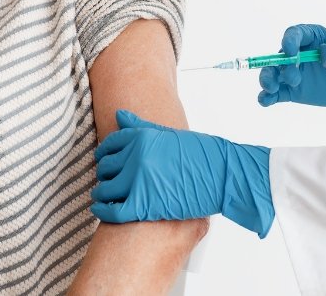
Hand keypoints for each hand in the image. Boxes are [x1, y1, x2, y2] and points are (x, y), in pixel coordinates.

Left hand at [91, 109, 274, 237]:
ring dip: (102, 194)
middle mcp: (136, 156)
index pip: (110, 144)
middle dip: (105, 174)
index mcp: (141, 137)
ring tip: (105, 196)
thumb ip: (141, 125)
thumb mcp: (169, 134)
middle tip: (108, 180)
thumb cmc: (202, 154)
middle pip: (106, 167)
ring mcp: (138, 180)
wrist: (223, 174)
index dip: (105, 154)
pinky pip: (113, 210)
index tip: (105, 160)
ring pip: (106, 189)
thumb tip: (119, 114)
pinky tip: (102, 210)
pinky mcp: (144, 204)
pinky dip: (103, 211)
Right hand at [257, 23, 325, 126]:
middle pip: (279, 56)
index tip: (292, 52)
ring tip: (271, 89)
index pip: (295, 34)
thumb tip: (324, 54)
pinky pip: (278, 94)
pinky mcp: (297, 92)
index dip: (290, 41)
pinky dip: (268, 97)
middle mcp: (300, 53)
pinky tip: (265, 101)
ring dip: (268, 79)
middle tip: (291, 78)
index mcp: (314, 37)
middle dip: (277, 65)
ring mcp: (297, 73)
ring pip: (274, 74)